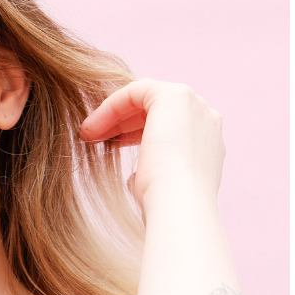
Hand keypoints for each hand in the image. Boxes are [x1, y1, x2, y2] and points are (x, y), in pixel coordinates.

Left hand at [79, 78, 224, 209]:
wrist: (177, 203)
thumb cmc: (164, 204)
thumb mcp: (158, 186)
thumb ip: (152, 173)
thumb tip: (136, 177)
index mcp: (206, 143)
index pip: (166, 126)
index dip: (133, 133)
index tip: (108, 147)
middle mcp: (205, 119)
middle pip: (155, 109)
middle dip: (121, 122)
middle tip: (94, 138)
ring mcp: (194, 105)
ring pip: (144, 98)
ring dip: (113, 114)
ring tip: (89, 135)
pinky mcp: (176, 95)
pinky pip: (136, 91)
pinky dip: (112, 106)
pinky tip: (95, 126)